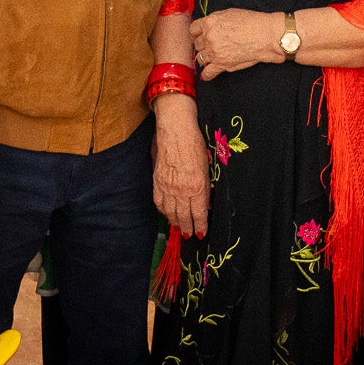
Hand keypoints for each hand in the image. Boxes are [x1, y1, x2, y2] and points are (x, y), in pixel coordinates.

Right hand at [152, 96, 208, 238]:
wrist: (176, 129)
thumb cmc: (195, 143)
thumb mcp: (206, 166)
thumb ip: (204, 187)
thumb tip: (205, 203)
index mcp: (197, 187)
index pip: (199, 214)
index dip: (200, 226)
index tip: (201, 233)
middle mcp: (181, 190)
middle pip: (183, 216)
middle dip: (187, 228)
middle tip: (189, 235)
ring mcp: (167, 186)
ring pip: (170, 212)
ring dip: (175, 222)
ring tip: (179, 228)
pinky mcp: (157, 181)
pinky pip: (159, 202)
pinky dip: (163, 211)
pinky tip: (167, 214)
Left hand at [190, 9, 278, 79]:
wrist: (265, 35)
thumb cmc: (252, 22)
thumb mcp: (229, 13)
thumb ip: (215, 20)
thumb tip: (208, 27)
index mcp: (210, 22)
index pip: (193, 29)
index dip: (196, 33)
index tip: (199, 36)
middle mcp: (209, 36)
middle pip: (197, 44)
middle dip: (202, 45)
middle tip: (209, 47)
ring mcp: (214, 51)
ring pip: (200, 58)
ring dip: (205, 58)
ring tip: (210, 58)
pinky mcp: (221, 64)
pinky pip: (208, 73)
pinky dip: (206, 75)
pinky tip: (207, 75)